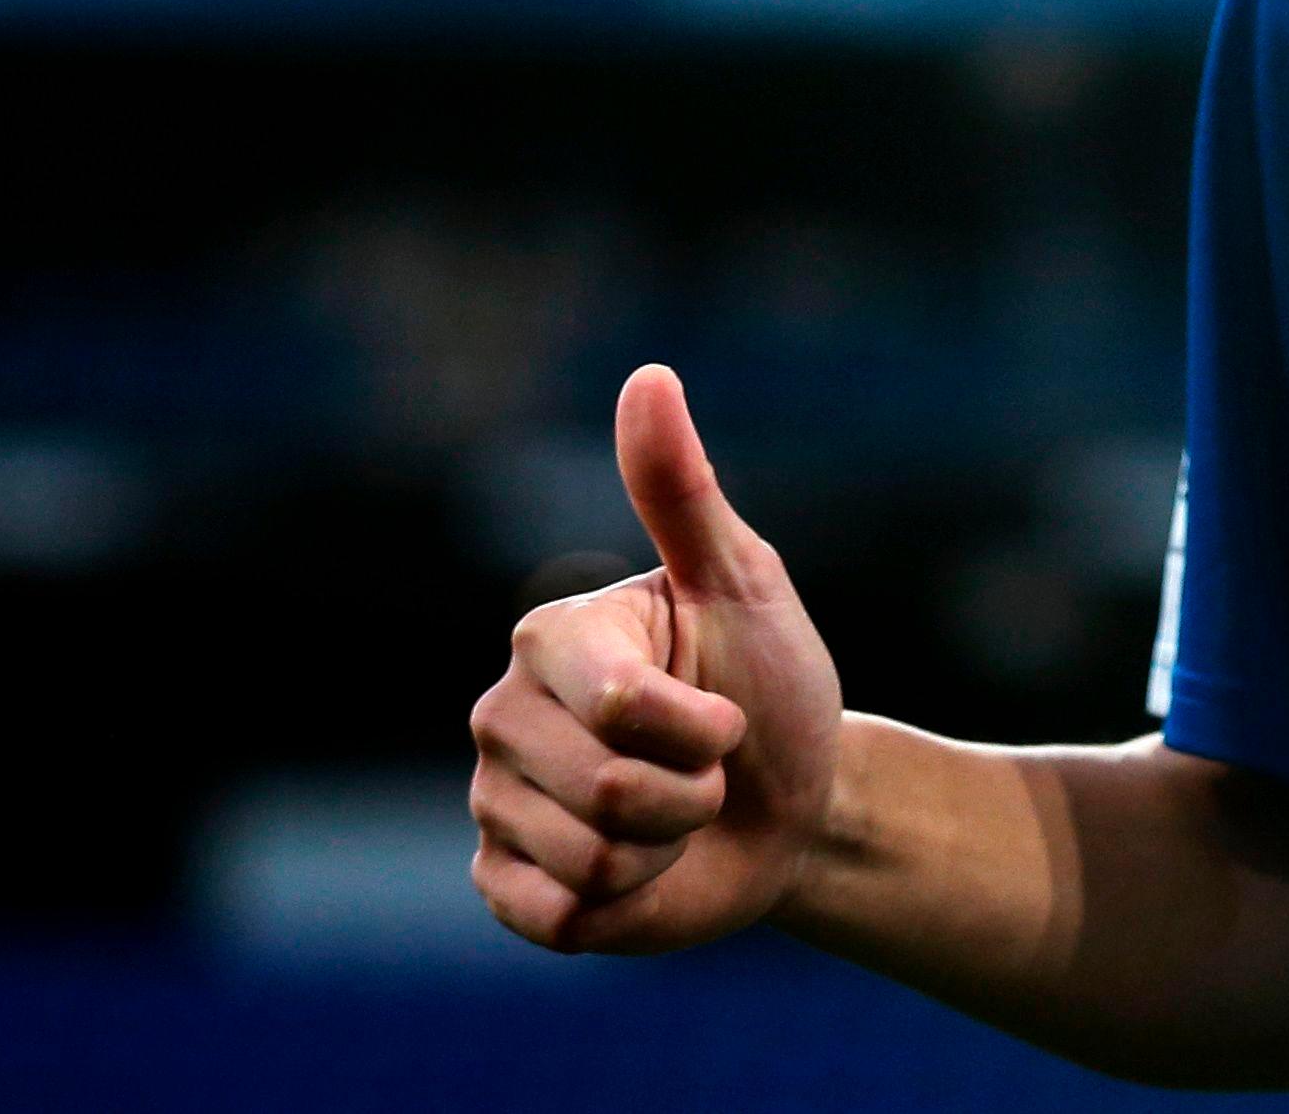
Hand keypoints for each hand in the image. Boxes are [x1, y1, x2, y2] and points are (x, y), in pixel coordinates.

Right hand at [468, 363, 846, 953]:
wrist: (794, 806)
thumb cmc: (775, 686)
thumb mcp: (746, 585)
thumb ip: (683, 492)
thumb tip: (648, 374)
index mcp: (553, 639)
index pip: (622, 711)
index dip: (703, 729)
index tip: (726, 712)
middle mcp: (503, 714)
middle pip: (608, 792)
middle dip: (693, 793)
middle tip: (703, 770)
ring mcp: (494, 801)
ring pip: (589, 860)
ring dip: (665, 849)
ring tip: (675, 816)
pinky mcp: (503, 884)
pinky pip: (551, 915)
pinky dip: (622, 906)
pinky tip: (636, 870)